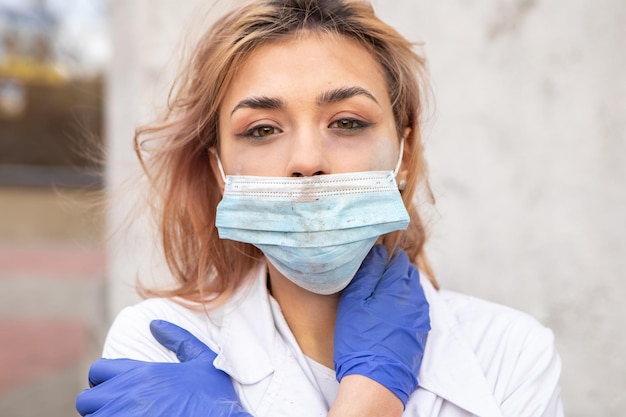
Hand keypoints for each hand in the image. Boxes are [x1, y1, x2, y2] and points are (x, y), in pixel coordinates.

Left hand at [76, 320, 251, 416]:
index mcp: (142, 373)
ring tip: (119, 415)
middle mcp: (127, 396)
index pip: (97, 371)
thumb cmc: (214, 396)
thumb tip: (155, 324)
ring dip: (102, 416)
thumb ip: (177, 338)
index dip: (102, 377)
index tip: (114, 385)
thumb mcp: (202, 360)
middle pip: (86, 400)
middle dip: (97, 402)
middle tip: (113, 405)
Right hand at [334, 245, 429, 405]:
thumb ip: (368, 272)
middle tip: (373, 278)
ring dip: (399, 289)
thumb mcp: (355, 300)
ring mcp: (420, 317)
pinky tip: (387, 314)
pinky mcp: (420, 332)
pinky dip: (403, 305)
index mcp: (400, 287)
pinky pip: (414, 309)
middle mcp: (416, 299)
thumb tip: (378, 251)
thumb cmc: (359, 339)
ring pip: (412, 292)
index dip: (385, 256)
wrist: (375, 379)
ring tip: (378, 297)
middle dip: (393, 271)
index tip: (372, 261)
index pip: (399, 259)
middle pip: (408, 274)